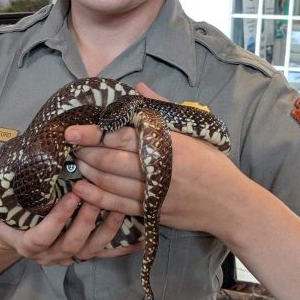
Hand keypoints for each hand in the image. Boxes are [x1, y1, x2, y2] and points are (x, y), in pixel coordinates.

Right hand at [0, 190, 141, 265]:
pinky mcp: (88, 254)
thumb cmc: (9, 220)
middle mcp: (53, 255)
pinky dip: (125, 247)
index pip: (44, 236)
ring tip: (118, 208)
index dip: (58, 219)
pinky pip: (108, 253)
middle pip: (72, 244)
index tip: (70, 196)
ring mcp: (72, 256)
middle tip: (95, 196)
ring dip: (108, 230)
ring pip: (93, 249)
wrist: (19, 235)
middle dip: (86, 221)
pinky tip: (142, 237)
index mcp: (30, 245)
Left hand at [66, 82, 245, 236]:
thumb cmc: (213, 164)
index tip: (72, 130)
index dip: (93, 134)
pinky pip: (117, 205)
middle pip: (110, 160)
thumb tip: (137, 88)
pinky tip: (82, 189)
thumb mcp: (193, 131)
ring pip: (110, 183)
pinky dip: (96, 197)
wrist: (230, 204)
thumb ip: (162, 109)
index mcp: (167, 144)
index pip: (122, 137)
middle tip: (69, 145)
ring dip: (87, 172)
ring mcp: (153, 193)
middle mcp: (158, 168)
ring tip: (75, 162)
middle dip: (85, 152)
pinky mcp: (152, 212)